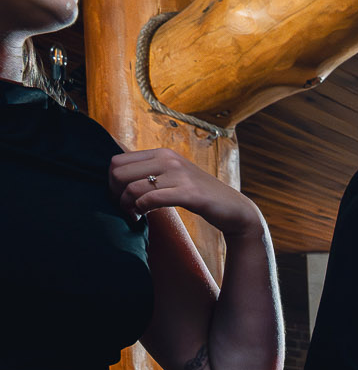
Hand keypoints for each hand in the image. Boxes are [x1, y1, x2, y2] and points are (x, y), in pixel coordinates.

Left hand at [109, 149, 262, 236]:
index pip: (117, 160)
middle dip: (115, 194)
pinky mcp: (189, 193)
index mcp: (162, 153)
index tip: (119, 197)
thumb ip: (152, 172)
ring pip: (133, 188)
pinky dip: (142, 210)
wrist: (235, 209)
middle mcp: (169, 159)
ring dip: (127, 206)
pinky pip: (151, 199)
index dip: (111, 182)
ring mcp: (179, 175)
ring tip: (134, 215)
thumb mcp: (175, 176)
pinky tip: (144, 217)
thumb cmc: (201, 196)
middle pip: (119, 173)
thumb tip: (117, 177)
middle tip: (125, 209)